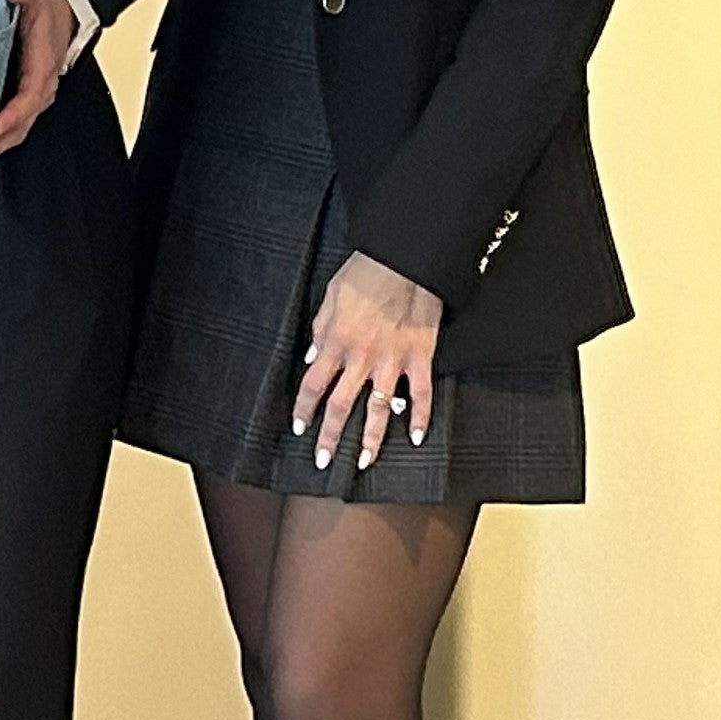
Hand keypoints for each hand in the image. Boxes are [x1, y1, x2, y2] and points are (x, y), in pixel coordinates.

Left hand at [0, 0, 77, 160]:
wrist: (66, 13)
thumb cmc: (50, 10)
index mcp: (43, 66)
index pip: (30, 97)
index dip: (13, 114)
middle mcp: (40, 86)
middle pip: (21, 123)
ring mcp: (33, 94)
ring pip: (17, 127)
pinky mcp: (24, 94)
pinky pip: (12, 120)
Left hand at [294, 250, 441, 474]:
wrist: (405, 258)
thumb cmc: (366, 272)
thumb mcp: (331, 296)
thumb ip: (321, 329)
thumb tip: (313, 356)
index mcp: (336, 342)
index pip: (313, 385)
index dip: (304, 410)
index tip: (300, 428)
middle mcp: (361, 357)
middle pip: (340, 406)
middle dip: (330, 437)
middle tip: (323, 460)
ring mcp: (392, 360)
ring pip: (378, 408)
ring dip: (370, 438)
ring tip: (364, 461)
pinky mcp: (420, 356)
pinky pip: (420, 394)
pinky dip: (420, 417)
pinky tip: (415, 437)